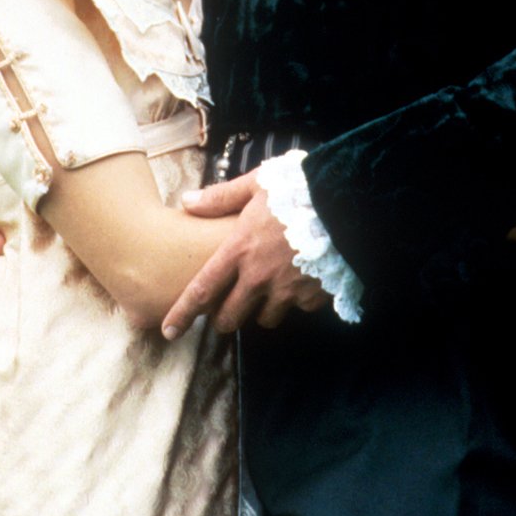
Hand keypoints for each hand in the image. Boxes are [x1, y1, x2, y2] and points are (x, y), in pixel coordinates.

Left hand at [161, 170, 328, 339]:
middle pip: (230, 317)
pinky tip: (302, 278)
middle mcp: (259, 277)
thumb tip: (187, 201)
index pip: (203, 290)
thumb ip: (221, 198)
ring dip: (262, 309)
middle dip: (224, 318)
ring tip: (269, 289)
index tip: (169, 330)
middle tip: (226, 309)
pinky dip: (296, 299)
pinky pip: (298, 308)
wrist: (346, 202)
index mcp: (240, 249)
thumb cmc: (297, 188)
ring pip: (265, 318)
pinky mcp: (313, 296)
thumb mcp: (255, 185)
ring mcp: (287, 290)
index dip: (183, 313)